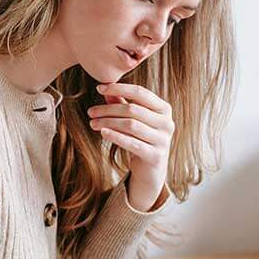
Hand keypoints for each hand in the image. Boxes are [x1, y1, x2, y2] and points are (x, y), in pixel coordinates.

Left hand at [88, 82, 174, 209]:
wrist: (151, 170)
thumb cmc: (141, 139)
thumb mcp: (134, 120)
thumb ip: (122, 103)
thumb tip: (105, 89)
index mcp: (164, 109)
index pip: (140, 92)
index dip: (119, 88)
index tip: (99, 88)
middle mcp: (167, 123)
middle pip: (133, 110)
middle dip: (109, 109)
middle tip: (91, 112)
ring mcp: (163, 140)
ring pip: (131, 125)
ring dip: (108, 122)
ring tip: (92, 123)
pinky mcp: (155, 156)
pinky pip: (132, 143)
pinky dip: (115, 136)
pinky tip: (102, 133)